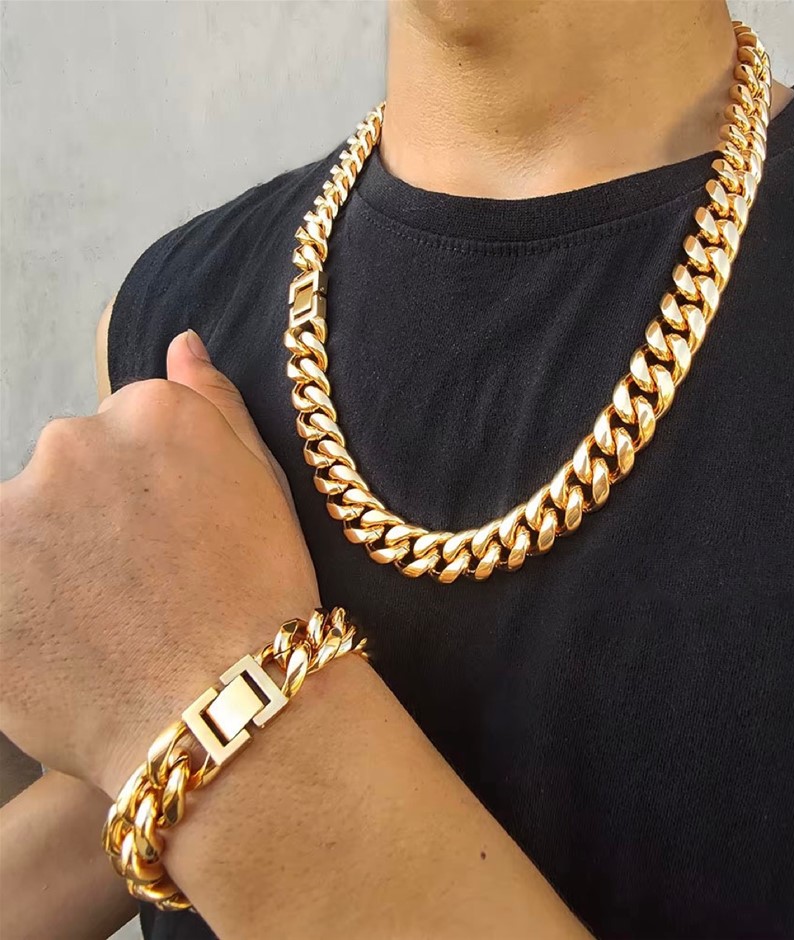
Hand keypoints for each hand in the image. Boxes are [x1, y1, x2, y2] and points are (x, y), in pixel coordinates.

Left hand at [0, 331, 318, 795]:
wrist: (228, 706)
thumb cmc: (262, 596)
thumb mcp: (263, 486)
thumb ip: (214, 404)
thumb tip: (180, 342)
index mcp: (151, 412)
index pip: (126, 430)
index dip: (151, 492)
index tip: (173, 541)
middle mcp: (72, 442)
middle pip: (67, 469)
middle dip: (93, 516)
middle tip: (137, 587)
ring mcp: (13, 512)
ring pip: (25, 523)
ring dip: (48, 558)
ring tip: (98, 623)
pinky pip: (0, 576)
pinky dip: (20, 600)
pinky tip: (62, 642)